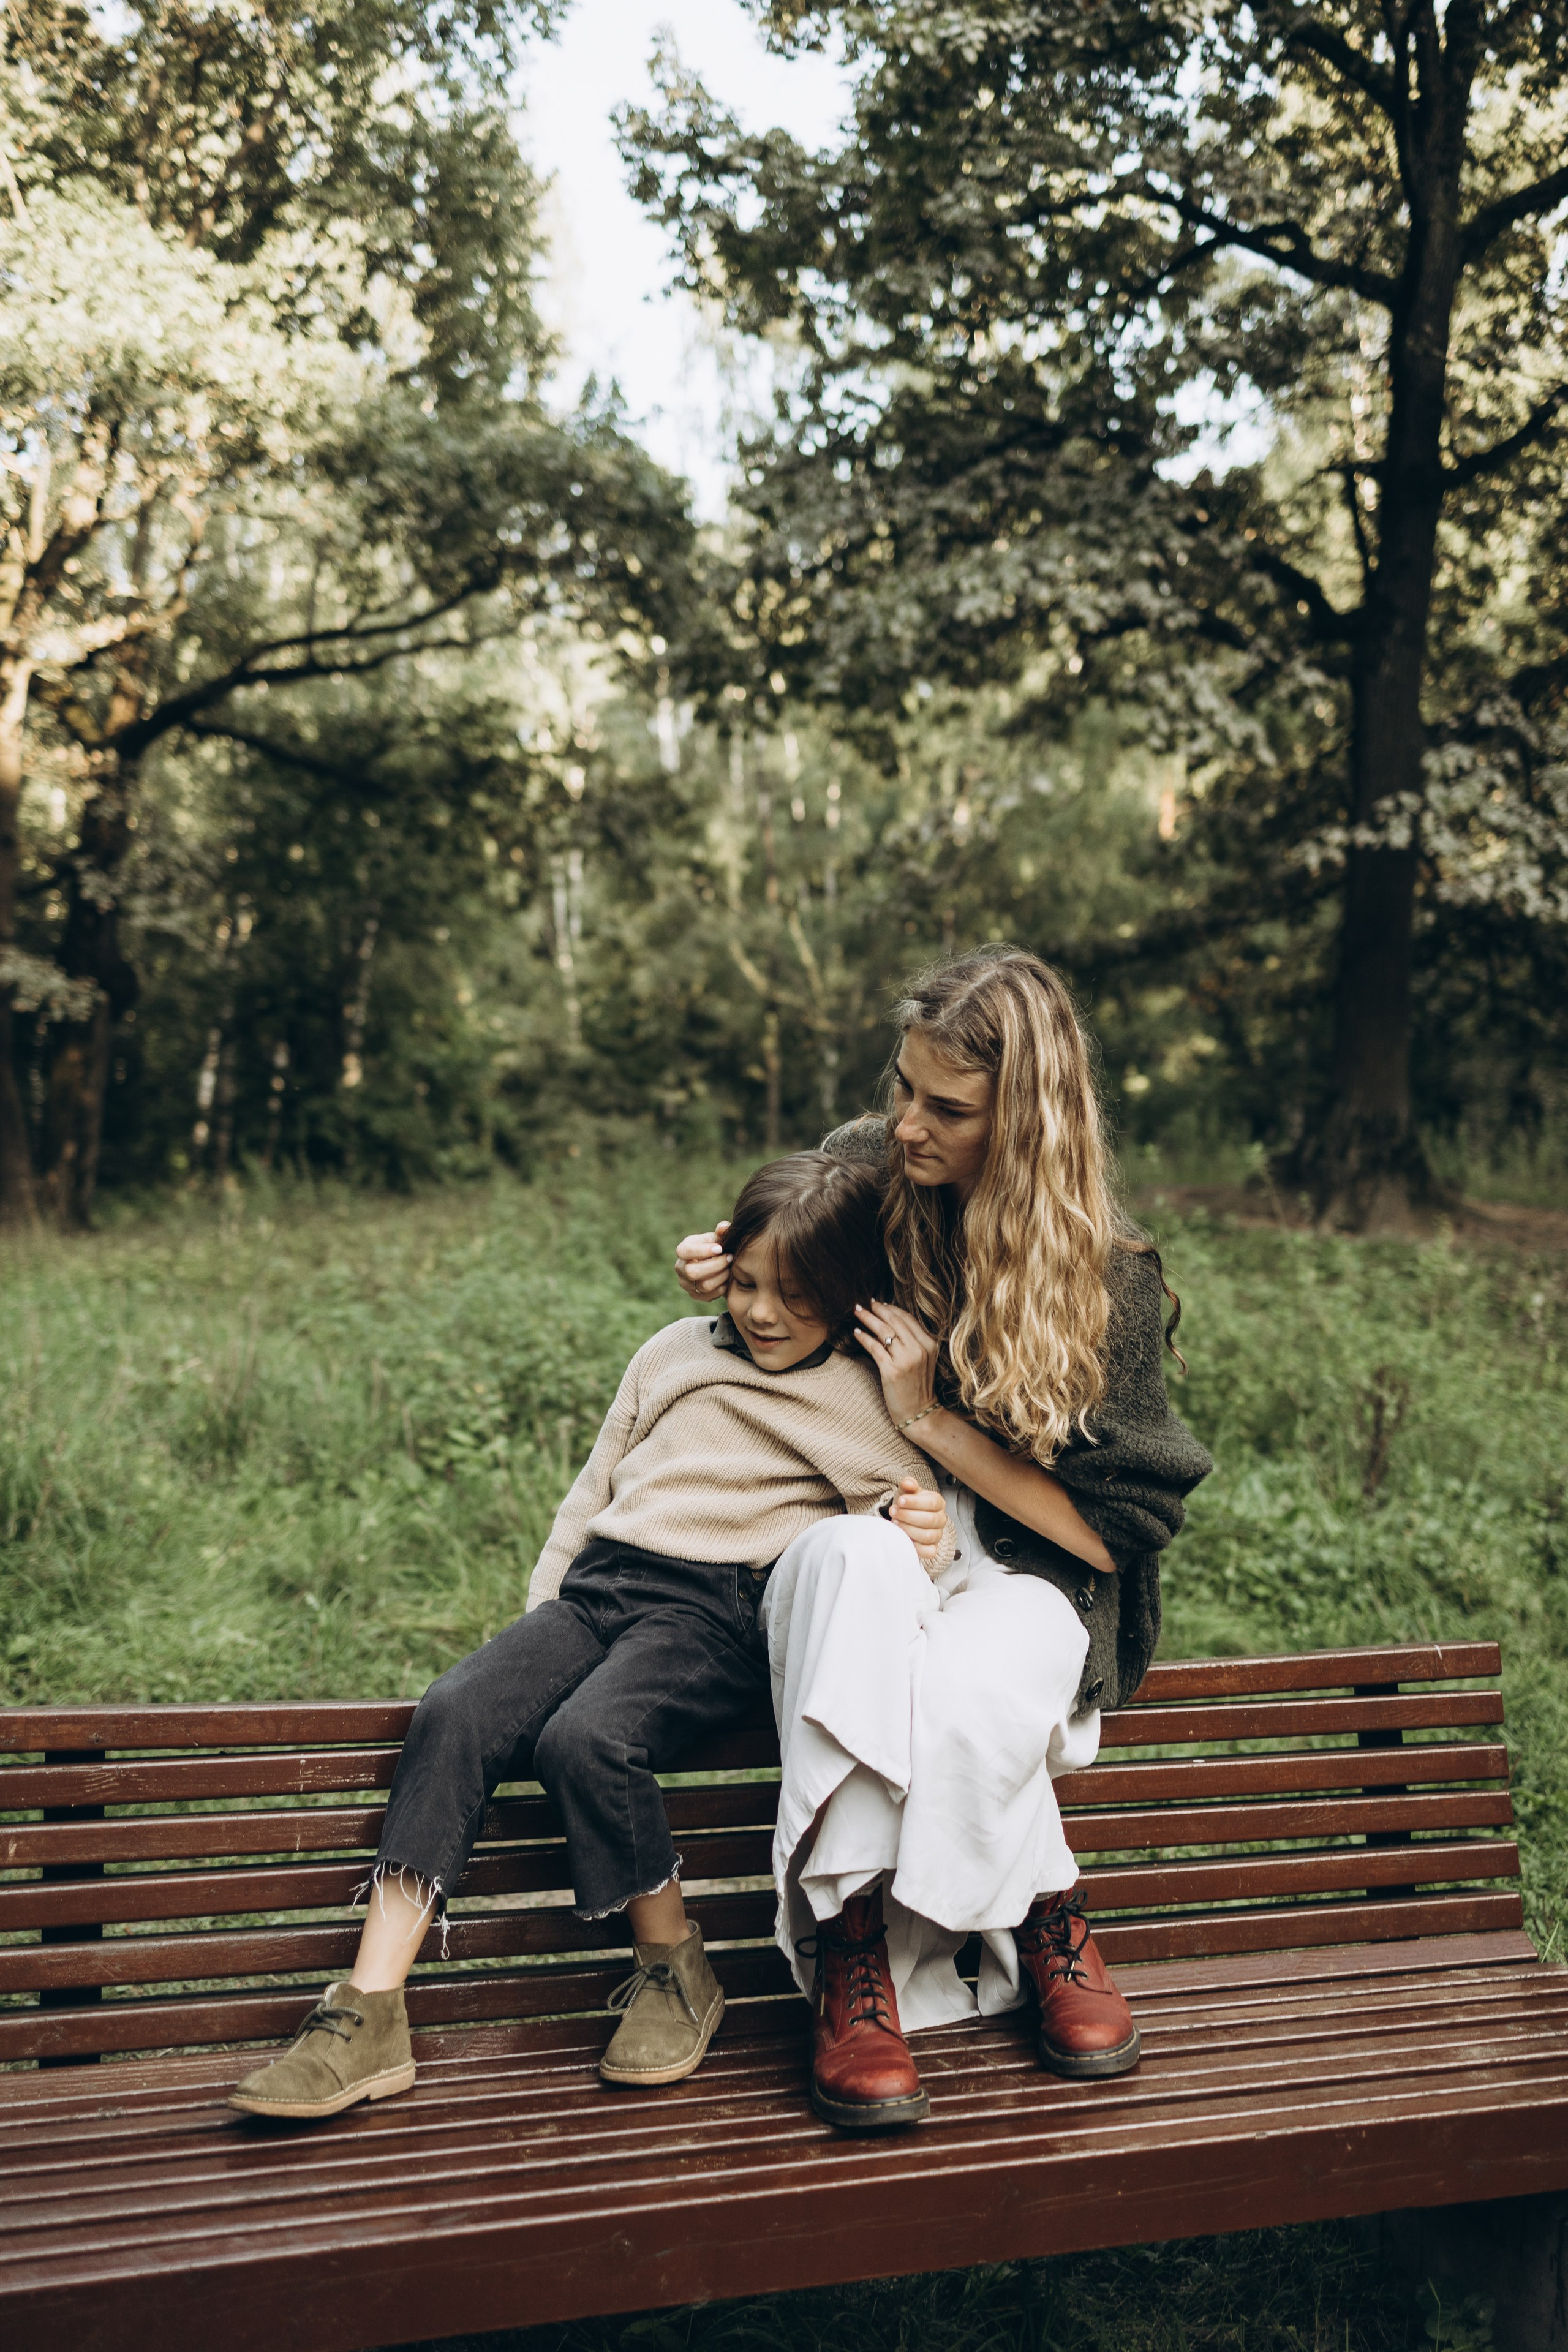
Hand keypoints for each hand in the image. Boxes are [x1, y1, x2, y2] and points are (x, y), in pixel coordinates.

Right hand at [675, 1221, 731, 1300]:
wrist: (720, 1263)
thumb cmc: (718, 1247)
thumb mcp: (719, 1237)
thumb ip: (723, 1231)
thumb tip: (723, 1228)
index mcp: (683, 1250)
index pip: (684, 1252)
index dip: (702, 1251)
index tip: (720, 1248)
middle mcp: (680, 1267)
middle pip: (692, 1272)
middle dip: (715, 1265)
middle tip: (730, 1258)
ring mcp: (686, 1283)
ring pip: (703, 1285)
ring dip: (721, 1276)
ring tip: (730, 1268)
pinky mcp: (694, 1294)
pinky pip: (708, 1296)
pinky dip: (721, 1288)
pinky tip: (727, 1279)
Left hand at [854, 1298, 939, 1428]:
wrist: (919, 1413)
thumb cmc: (918, 1386)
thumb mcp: (924, 1360)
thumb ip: (914, 1341)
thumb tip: (893, 1321)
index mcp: (930, 1344)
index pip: (908, 1319)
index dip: (892, 1309)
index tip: (880, 1304)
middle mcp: (919, 1349)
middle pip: (895, 1321)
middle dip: (878, 1309)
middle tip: (865, 1303)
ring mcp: (906, 1360)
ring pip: (884, 1331)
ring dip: (868, 1318)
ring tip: (857, 1311)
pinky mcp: (891, 1370)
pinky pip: (874, 1347)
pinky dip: (864, 1337)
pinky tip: (856, 1332)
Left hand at [888, 1479, 946, 1572]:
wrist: (904, 1515)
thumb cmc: (907, 1502)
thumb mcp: (906, 1491)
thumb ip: (908, 1484)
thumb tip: (908, 1483)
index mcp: (938, 1503)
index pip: (932, 1503)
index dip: (915, 1503)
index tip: (900, 1501)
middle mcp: (941, 1519)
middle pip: (929, 1520)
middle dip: (908, 1516)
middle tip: (893, 1512)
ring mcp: (937, 1535)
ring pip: (927, 1536)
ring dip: (908, 1529)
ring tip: (895, 1523)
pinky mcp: (931, 1548)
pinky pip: (928, 1552)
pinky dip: (915, 1546)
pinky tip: (904, 1537)